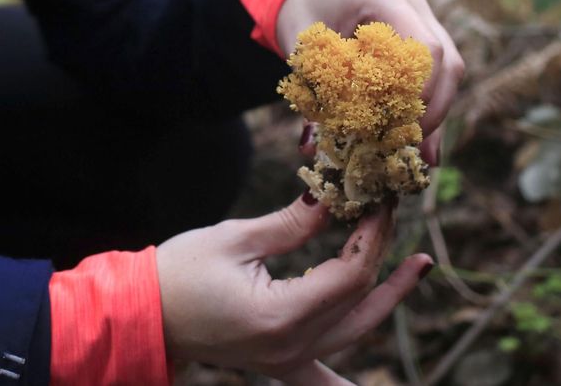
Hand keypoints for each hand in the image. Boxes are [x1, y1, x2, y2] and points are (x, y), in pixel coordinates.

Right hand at [156, 194, 432, 380]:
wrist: (141, 312)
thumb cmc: (179, 273)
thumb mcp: (237, 238)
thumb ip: (294, 222)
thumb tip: (336, 194)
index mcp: (281, 316)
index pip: (350, 276)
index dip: (371, 235)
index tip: (378, 199)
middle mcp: (290, 347)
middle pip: (358, 300)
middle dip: (381, 252)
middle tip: (393, 214)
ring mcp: (285, 361)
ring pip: (355, 331)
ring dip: (388, 298)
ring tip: (418, 266)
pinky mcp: (277, 363)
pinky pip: (322, 380)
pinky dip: (346, 384)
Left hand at [276, 0, 464, 164]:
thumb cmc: (304, 5)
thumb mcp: (300, 42)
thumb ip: (311, 86)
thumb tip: (313, 145)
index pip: (424, 46)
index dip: (422, 90)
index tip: (402, 126)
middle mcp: (413, 6)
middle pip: (447, 60)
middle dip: (434, 109)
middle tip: (415, 148)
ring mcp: (423, 19)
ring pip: (450, 68)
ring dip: (437, 112)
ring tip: (426, 156)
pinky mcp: (422, 35)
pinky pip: (437, 73)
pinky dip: (429, 106)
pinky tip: (424, 143)